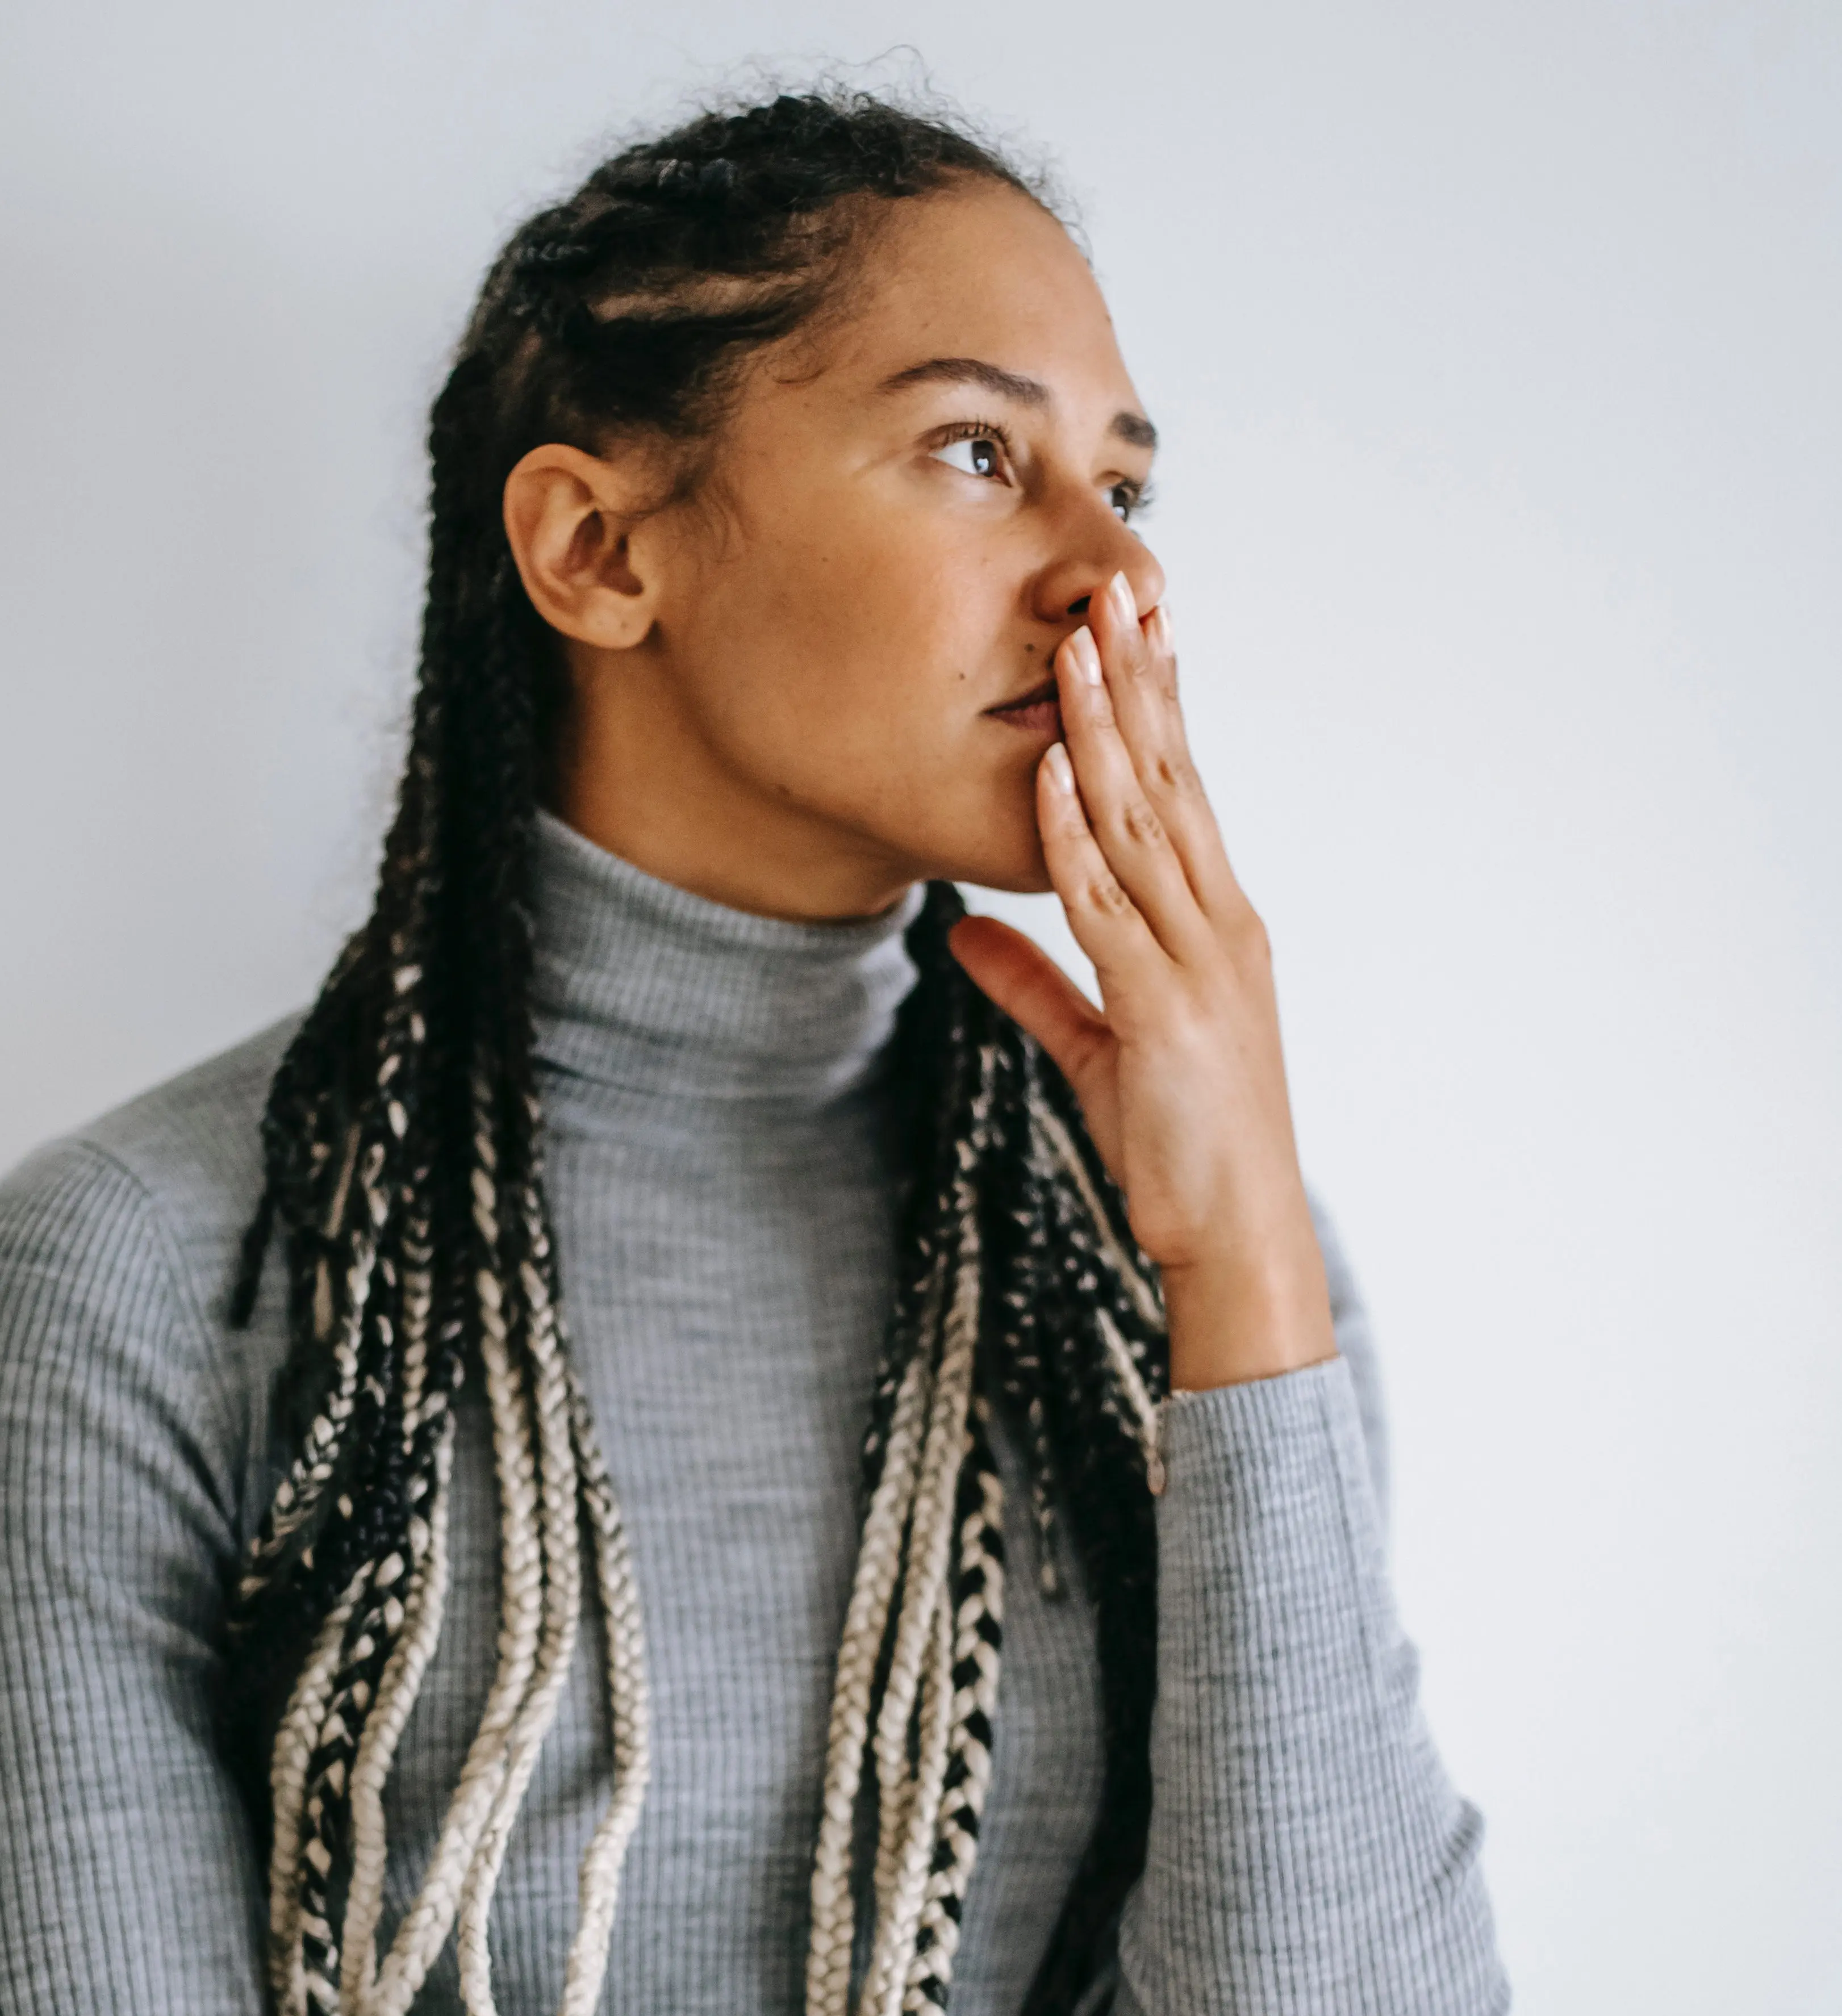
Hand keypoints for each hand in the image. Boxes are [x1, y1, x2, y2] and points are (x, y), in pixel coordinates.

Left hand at [948, 574, 1334, 1392]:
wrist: (1239, 1240)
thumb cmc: (1182, 1147)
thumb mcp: (1095, 1048)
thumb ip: (1033, 980)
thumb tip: (958, 928)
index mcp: (1212, 927)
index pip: (1181, 794)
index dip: (1154, 710)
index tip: (1129, 633)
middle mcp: (1218, 927)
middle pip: (1172, 784)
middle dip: (1140, 688)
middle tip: (1115, 593)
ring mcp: (1198, 965)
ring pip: (1146, 827)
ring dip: (1109, 735)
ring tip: (1077, 649)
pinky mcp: (1167, 1013)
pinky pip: (1112, 911)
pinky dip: (1080, 839)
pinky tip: (1057, 775)